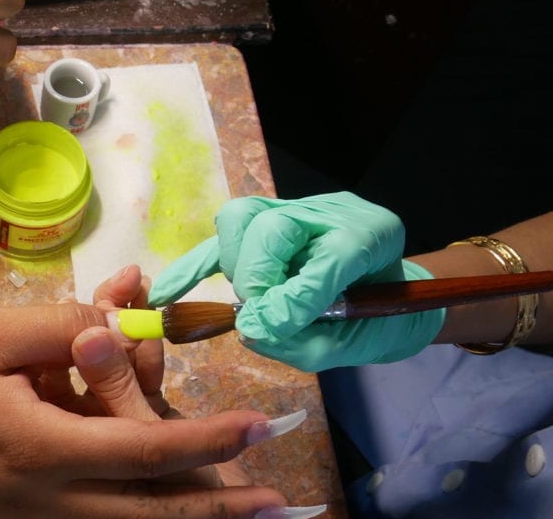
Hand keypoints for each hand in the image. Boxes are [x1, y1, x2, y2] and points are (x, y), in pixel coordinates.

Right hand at [0, 301, 288, 517]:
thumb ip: (58, 329)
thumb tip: (116, 328)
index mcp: (38, 447)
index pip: (144, 447)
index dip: (207, 438)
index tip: (260, 427)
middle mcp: (46, 499)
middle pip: (150, 513)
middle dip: (217, 510)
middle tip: (277, 508)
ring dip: (180, 512)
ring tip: (236, 506)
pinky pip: (91, 517)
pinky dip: (132, 503)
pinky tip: (158, 493)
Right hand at [148, 192, 444, 371]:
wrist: (386, 294)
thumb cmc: (374, 320)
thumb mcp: (355, 342)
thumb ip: (308, 340)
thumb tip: (250, 329)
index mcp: (371, 235)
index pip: (331, 253)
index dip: (298, 295)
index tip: (268, 327)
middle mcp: (330, 211)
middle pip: (271, 228)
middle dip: (257, 279)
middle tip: (260, 315)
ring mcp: (294, 209)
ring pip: (240, 219)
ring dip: (236, 266)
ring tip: (250, 300)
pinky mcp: (262, 223)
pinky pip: (219, 238)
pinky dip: (192, 265)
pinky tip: (165, 293)